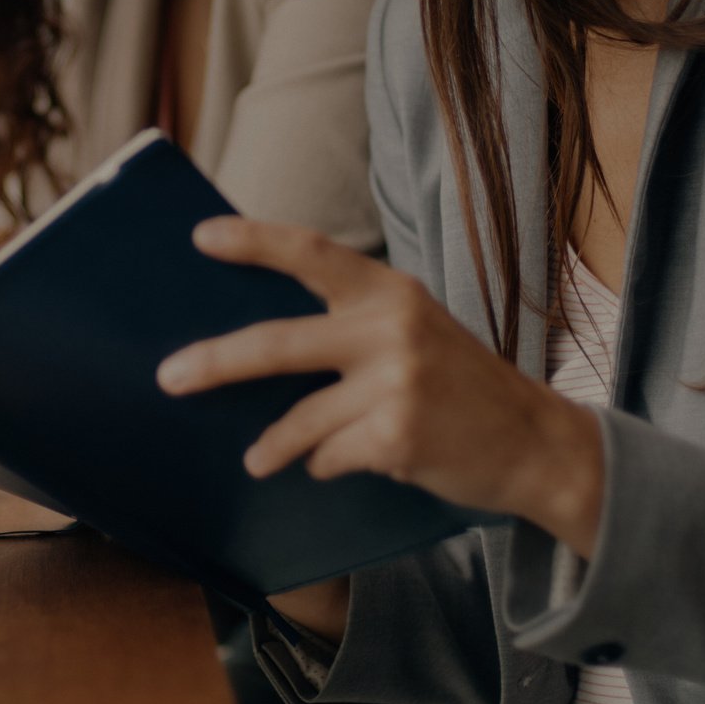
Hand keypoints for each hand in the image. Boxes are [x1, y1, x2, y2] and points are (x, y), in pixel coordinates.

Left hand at [156, 217, 606, 558]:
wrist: (535, 443)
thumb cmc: (460, 385)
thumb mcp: (414, 330)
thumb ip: (352, 324)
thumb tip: (259, 343)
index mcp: (390, 291)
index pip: (310, 252)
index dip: (253, 241)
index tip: (201, 238)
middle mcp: (391, 328)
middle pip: (278, 344)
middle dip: (215, 361)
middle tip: (169, 377)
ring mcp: (395, 384)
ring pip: (301, 419)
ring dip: (272, 446)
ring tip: (257, 459)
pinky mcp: (397, 437)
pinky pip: (330, 456)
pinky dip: (328, 464)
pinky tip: (344, 464)